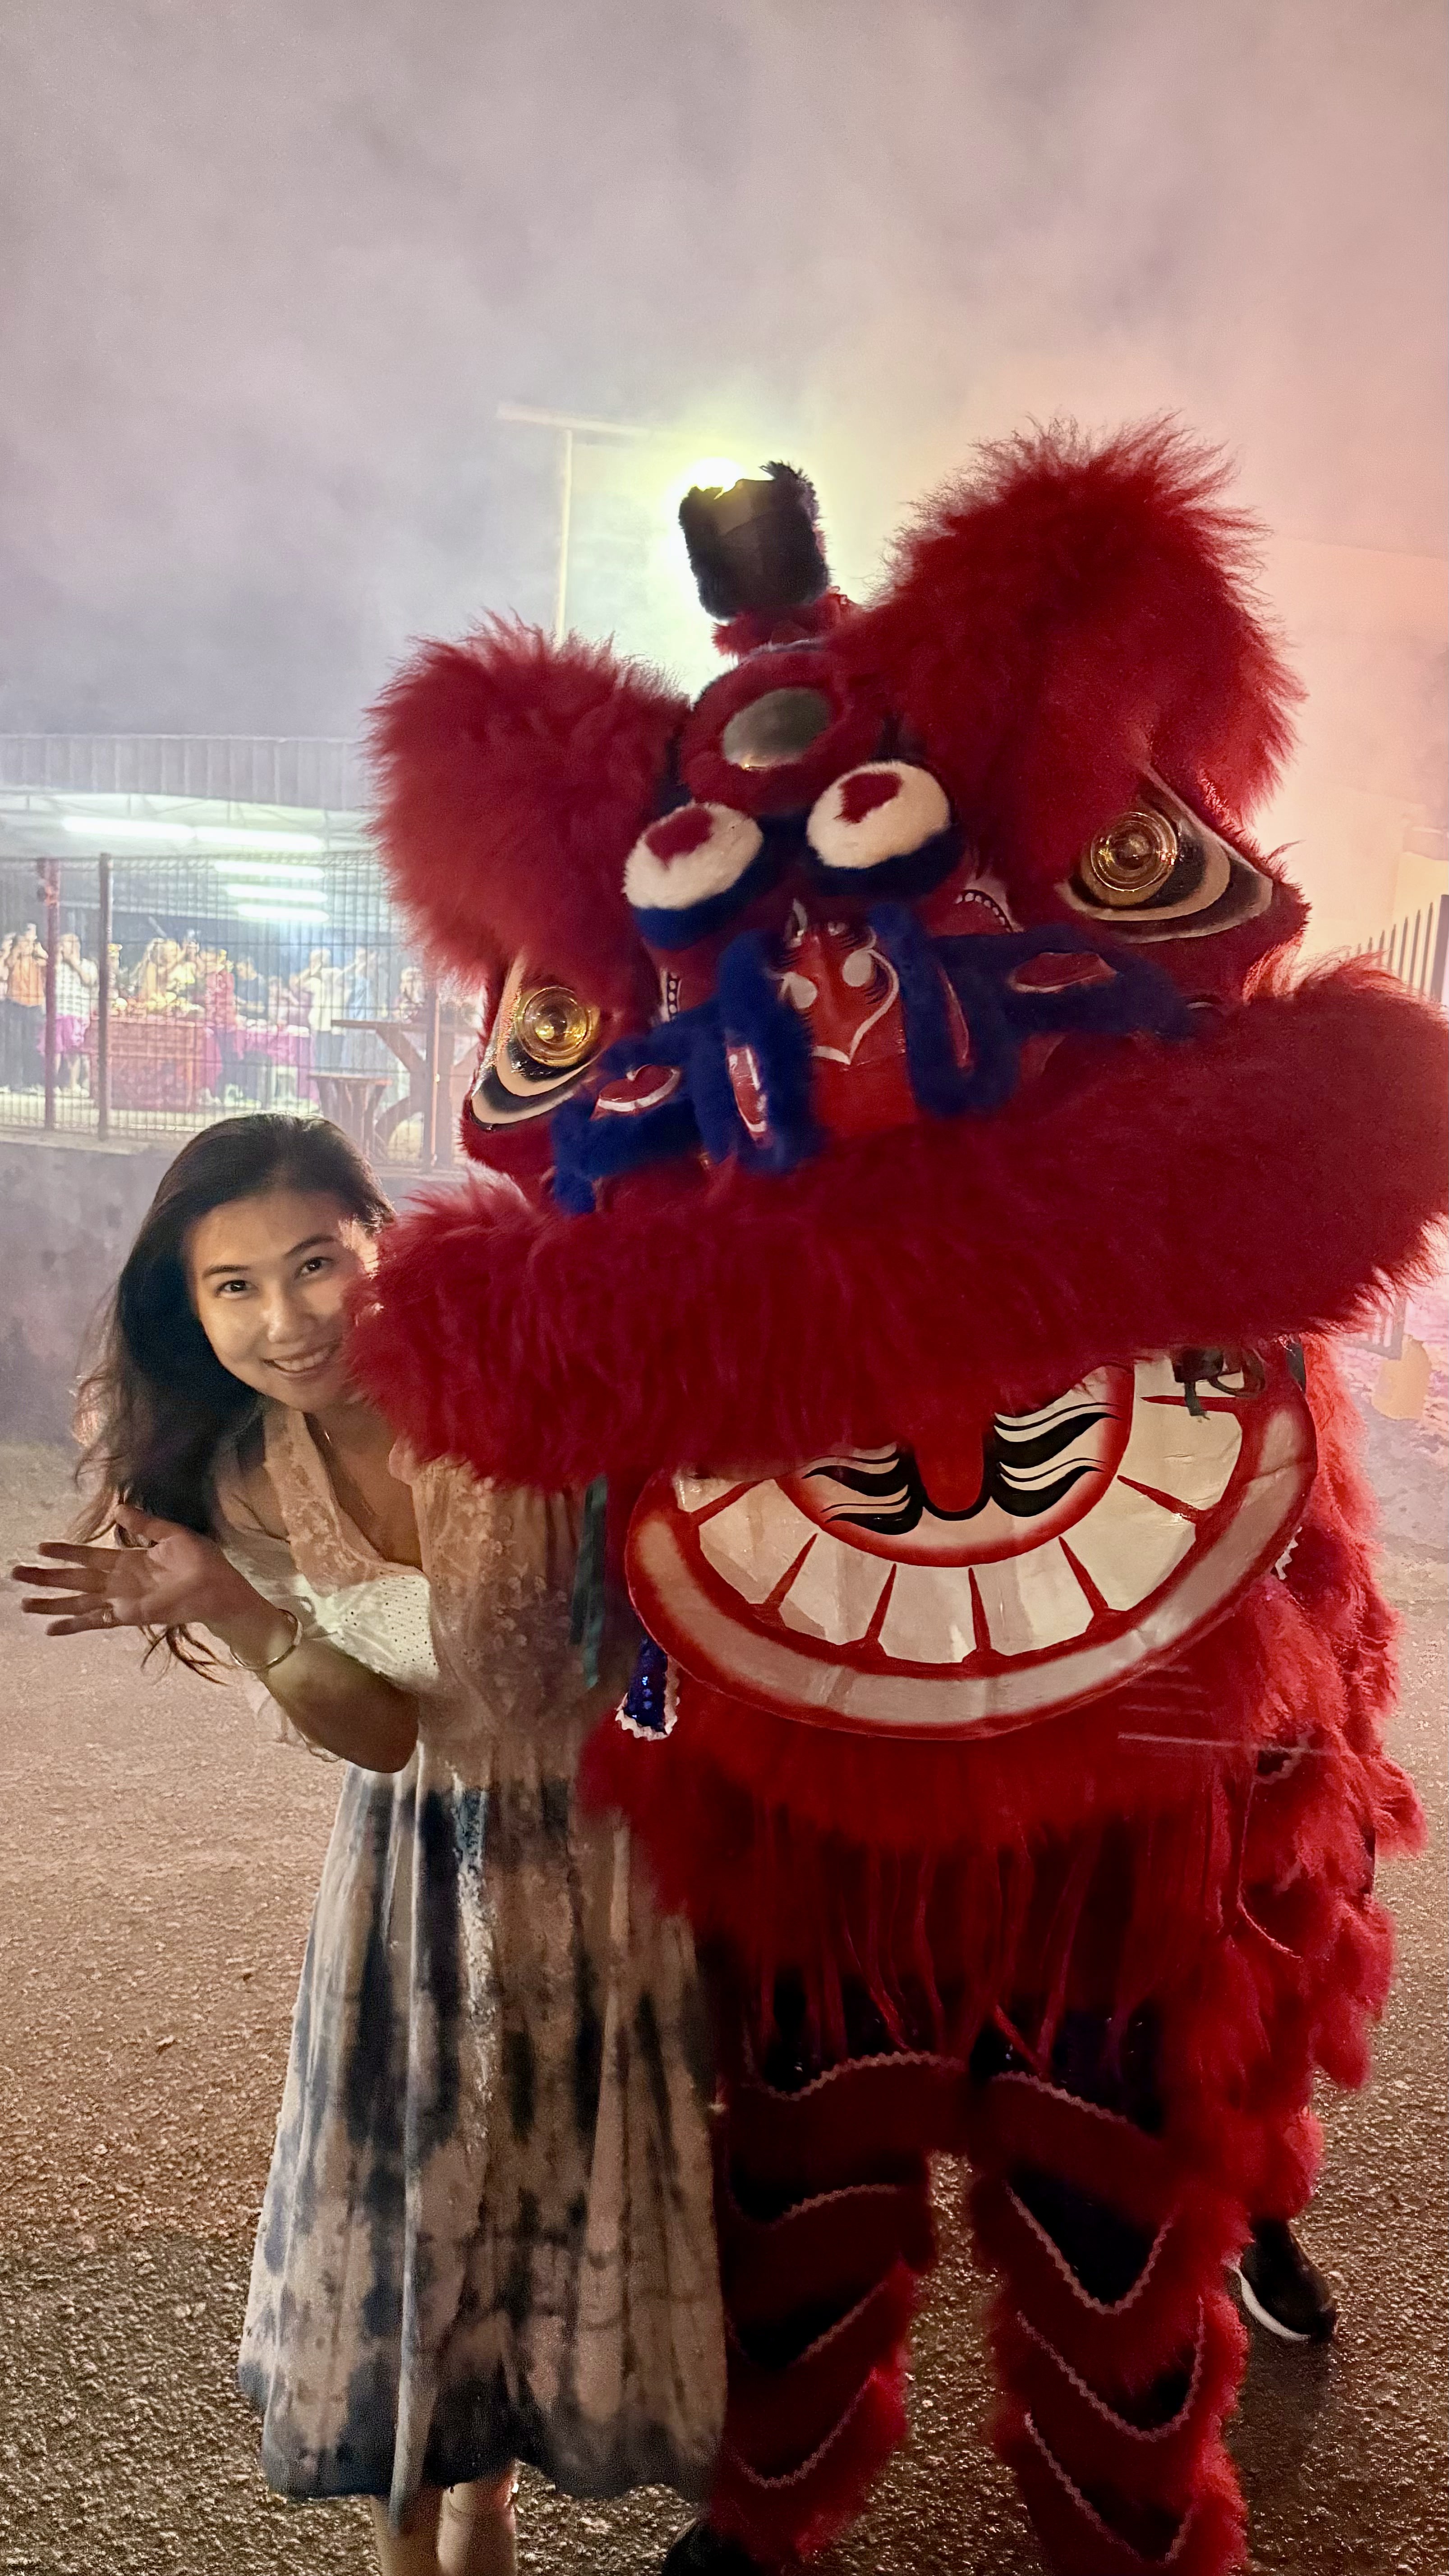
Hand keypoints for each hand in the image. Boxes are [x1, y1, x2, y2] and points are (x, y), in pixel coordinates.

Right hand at [12, 1504, 271, 1641]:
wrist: (221, 1588)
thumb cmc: (203, 1561)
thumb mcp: (173, 1535)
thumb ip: (145, 1524)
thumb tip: (118, 1508)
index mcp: (128, 1560)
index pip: (88, 1556)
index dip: (65, 1553)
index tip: (40, 1548)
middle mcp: (119, 1582)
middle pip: (75, 1579)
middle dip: (46, 1578)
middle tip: (16, 1574)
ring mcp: (122, 1600)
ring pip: (79, 1601)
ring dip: (52, 1602)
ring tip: (25, 1603)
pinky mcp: (129, 1616)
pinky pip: (97, 1621)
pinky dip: (74, 1625)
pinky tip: (52, 1629)